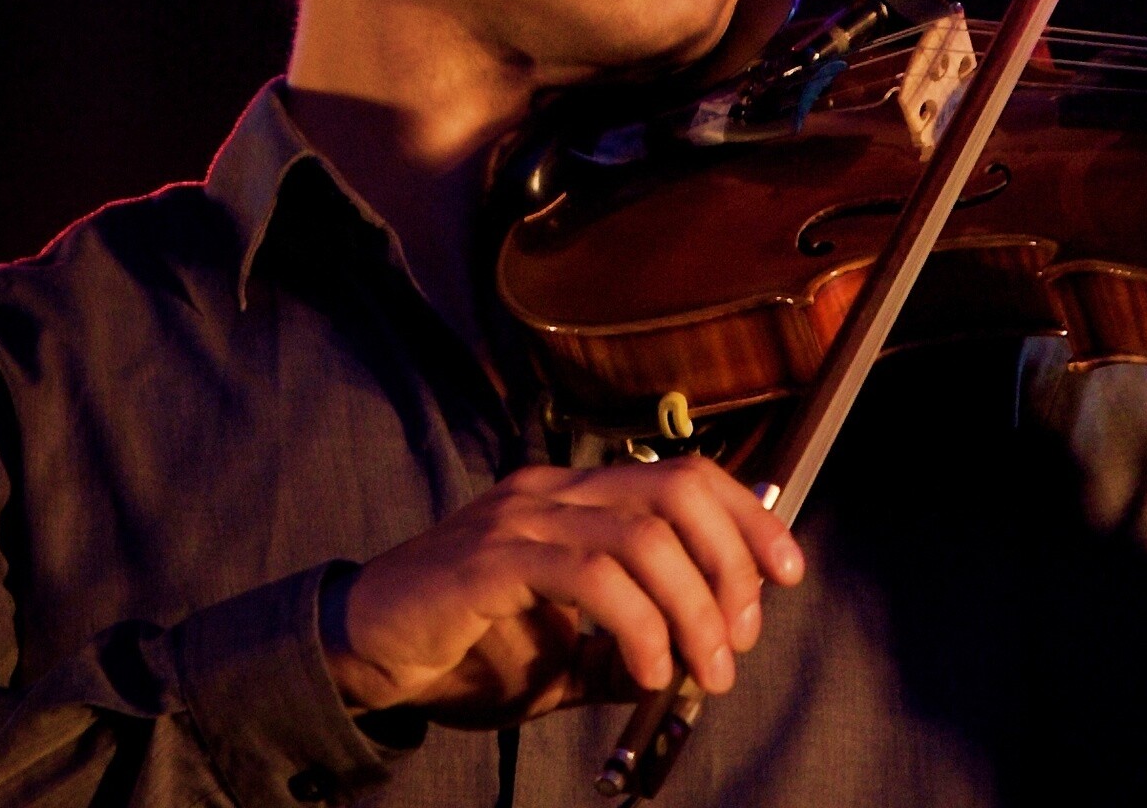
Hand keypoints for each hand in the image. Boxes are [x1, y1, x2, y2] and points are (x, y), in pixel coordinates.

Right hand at [323, 455, 804, 727]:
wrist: (359, 656)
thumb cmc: (465, 652)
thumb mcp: (566, 659)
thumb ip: (628, 649)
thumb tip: (703, 660)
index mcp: (579, 495)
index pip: (688, 476)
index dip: (749, 517)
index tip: (787, 573)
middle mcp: (556, 490)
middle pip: (679, 492)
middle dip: (732, 561)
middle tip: (740, 636)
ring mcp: (522, 516)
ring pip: (644, 536)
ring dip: (693, 608)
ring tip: (704, 670)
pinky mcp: (490, 558)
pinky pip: (590, 576)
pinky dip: (636, 624)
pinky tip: (644, 668)